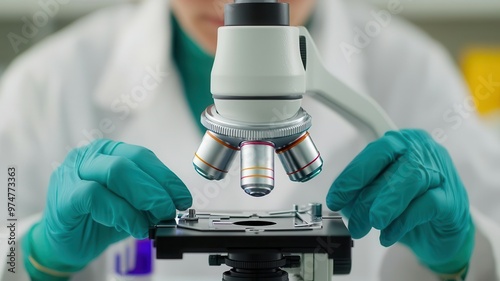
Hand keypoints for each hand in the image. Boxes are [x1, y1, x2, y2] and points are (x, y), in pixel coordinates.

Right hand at [22, 140, 191, 279]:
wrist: (65, 243)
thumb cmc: (96, 219)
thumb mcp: (129, 206)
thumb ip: (147, 200)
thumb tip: (173, 203)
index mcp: (108, 153)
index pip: (143, 156)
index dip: (166, 177)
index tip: (183, 197)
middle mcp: (89, 156)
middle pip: (129, 162)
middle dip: (157, 187)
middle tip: (170, 209)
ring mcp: (73, 173)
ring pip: (114, 172)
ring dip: (142, 197)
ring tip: (155, 219)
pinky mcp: (64, 195)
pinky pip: (95, 196)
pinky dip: (121, 213)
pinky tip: (134, 226)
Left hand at [326, 130, 473, 274]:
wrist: (442, 232)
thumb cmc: (408, 206)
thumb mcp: (380, 195)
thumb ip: (363, 192)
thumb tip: (342, 202)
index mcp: (401, 144)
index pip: (374, 154)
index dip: (352, 177)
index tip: (335, 198)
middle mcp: (422, 151)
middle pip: (390, 167)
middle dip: (366, 197)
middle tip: (353, 221)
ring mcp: (441, 172)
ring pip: (410, 180)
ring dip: (386, 205)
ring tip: (372, 223)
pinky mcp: (452, 198)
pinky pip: (426, 205)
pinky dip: (403, 221)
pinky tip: (388, 235)